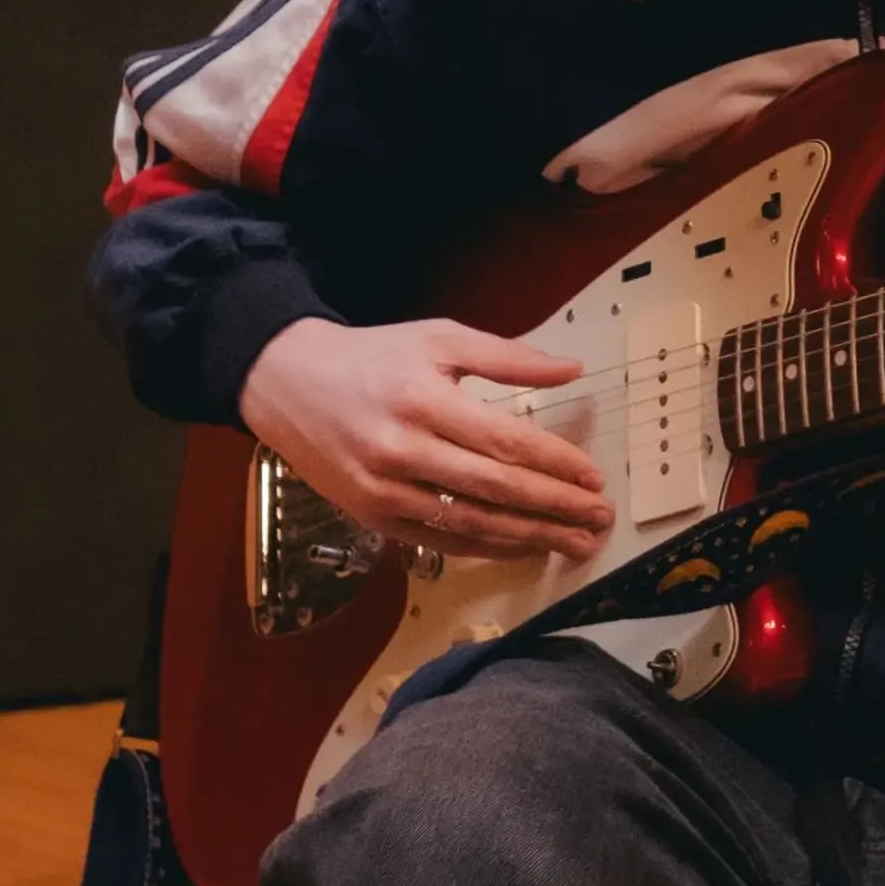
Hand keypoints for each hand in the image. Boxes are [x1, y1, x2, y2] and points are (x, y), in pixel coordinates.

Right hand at [239, 314, 615, 557]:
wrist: (287, 383)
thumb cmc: (372, 357)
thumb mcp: (438, 339)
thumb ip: (506, 356)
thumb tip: (570, 370)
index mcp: (423, 399)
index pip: (505, 442)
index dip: (556, 464)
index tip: (595, 479)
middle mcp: (402, 448)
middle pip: (495, 488)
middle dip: (555, 509)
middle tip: (598, 520)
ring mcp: (383, 489)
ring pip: (470, 523)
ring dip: (529, 537)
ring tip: (573, 543)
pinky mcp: (371, 515)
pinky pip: (439, 540)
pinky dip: (485, 547)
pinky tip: (521, 546)